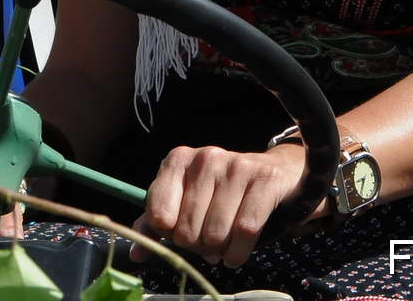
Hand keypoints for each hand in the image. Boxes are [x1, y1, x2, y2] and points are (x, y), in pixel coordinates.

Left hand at [134, 144, 307, 267]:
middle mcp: (205, 158)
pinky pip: (245, 232)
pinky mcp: (265, 180)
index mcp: (178, 160)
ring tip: (224, 244)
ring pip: (215, 235)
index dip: (170, 235)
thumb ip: (157, 224)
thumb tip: (136, 254)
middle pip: (187, 231)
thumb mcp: (186, 200)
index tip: (182, 232)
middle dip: (198, 246)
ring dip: (220, 251)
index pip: (158, 216)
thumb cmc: (222, 193)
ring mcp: (236, 166)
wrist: (276, 173)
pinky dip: (238, 253)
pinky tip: (237, 251)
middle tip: (208, 241)